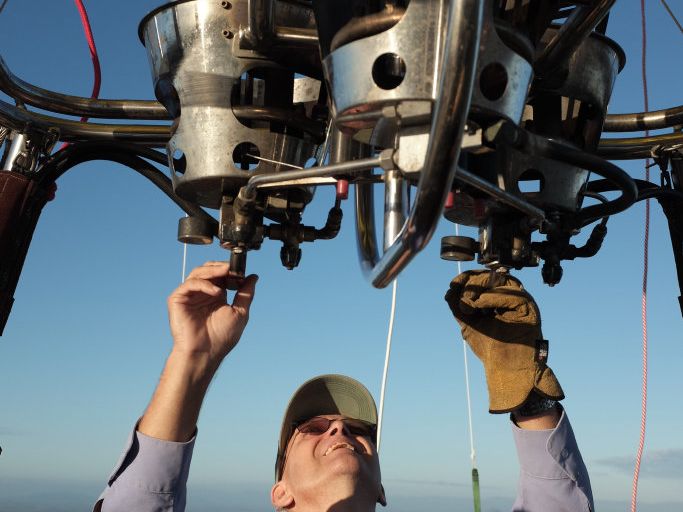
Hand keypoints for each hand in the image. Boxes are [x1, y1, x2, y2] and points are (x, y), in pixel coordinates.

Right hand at [167, 261, 257, 368]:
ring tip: (226, 272)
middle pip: (208, 269)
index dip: (231, 271)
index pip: (221, 275)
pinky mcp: (178, 299)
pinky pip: (190, 284)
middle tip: (233, 268)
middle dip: (221, 267)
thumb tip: (254, 277)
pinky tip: (216, 292)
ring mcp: (189, 295)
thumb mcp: (240, 312)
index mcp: (215, 295)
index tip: (242, 272)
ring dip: (213, 270)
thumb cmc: (222, 337)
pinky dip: (204, 284)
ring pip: (198, 272)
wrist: (205, 352)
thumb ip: (246, 294)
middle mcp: (201, 293)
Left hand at [445, 269, 562, 412]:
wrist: (507, 369)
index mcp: (498, 297)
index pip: (483, 276)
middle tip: (463, 301)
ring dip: (480, 290)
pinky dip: (492, 298)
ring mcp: (522, 301)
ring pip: (501, 281)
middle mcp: (511, 296)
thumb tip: (450, 289)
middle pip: (492, 275)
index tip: (453, 283)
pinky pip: (512, 296)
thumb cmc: (491, 347)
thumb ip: (458, 306)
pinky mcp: (530, 309)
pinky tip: (480, 306)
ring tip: (470, 306)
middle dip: (472, 284)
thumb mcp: (468, 323)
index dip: (467, 277)